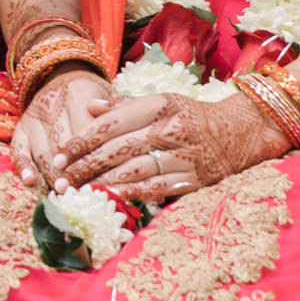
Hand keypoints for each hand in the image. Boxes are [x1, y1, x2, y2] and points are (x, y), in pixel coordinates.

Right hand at [11, 70, 112, 189]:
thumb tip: (127, 139)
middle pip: (63, 147)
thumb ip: (120, 114)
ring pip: (43, 152)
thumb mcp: (111, 96)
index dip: (95, 159)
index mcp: (79, 94)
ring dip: (53, 176)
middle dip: (74, 175)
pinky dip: (23, 166)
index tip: (105, 182)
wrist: (62, 75)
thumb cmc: (93, 94)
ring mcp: (34, 116)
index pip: (87, 133)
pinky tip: (30, 181)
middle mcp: (53, 103)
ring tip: (66, 196)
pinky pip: (18, 149)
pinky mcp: (21, 126)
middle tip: (85, 196)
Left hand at [57, 91, 288, 201]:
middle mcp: (170, 128)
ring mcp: (183, 155)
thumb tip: (91, 107)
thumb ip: (125, 105)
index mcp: (160, 105)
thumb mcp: (162, 101)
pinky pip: (157, 188)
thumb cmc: (192, 116)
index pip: (111, 123)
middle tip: (60, 181)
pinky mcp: (194, 178)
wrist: (241, 132)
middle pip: (118, 149)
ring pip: (134, 171)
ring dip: (102, 184)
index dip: (82, 141)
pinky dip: (132, 194)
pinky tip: (111, 199)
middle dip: (84, 167)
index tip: (58, 156)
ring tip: (78, 193)